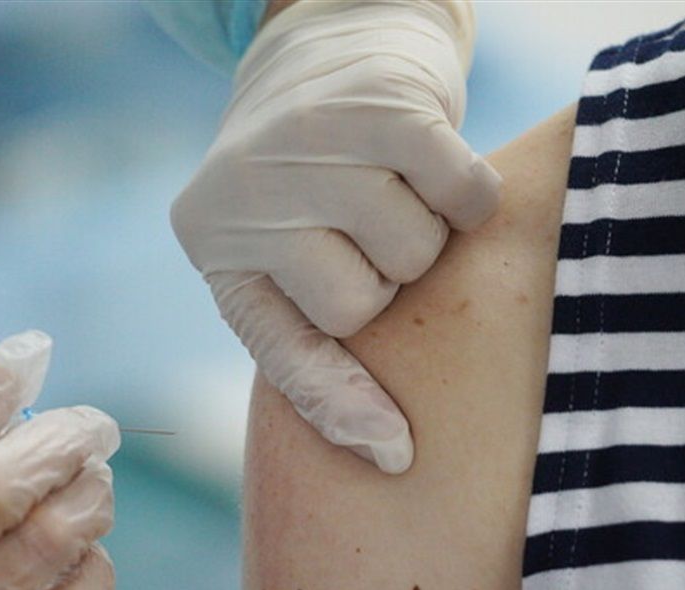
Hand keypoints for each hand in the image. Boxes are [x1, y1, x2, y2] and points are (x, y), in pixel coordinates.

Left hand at [171, 1, 500, 473]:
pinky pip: (464, 198)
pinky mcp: (382, 105)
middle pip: (362, 308)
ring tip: (395, 188)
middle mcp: (246, 194)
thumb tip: (389, 453)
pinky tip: (437, 162)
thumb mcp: (287, 253)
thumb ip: (313, 341)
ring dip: (428, 233)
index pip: (284, 352)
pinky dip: (471, 194)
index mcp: (213, 245)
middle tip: (370, 227)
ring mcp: (309, 144)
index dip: (341, 405)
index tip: (394, 450)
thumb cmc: (317, 177)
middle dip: (387, 280)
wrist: (333, 42)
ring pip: (416, 255)